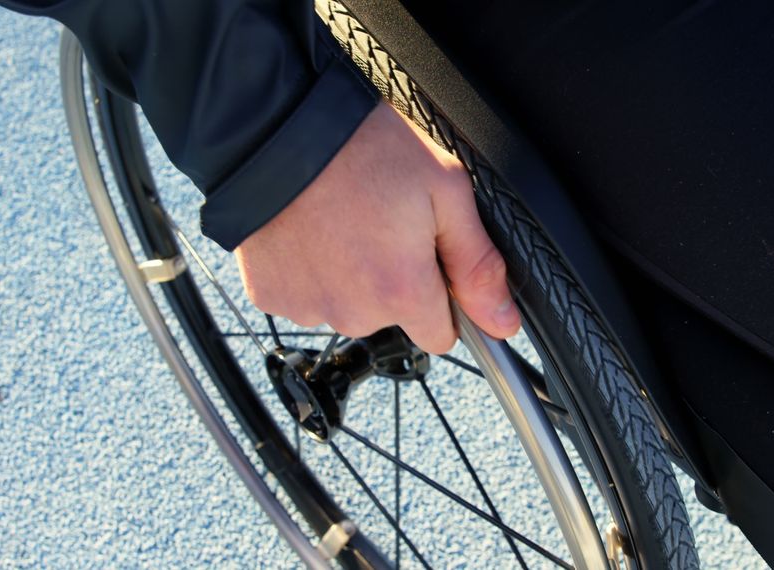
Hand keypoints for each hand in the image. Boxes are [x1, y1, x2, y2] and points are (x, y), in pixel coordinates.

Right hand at [234, 102, 519, 353]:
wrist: (276, 127)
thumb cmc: (362, 148)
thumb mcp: (444, 190)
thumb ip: (478, 264)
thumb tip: (504, 323)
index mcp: (402, 290)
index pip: (440, 335)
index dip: (440, 296)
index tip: (427, 257)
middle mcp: (354, 312)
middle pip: (391, 318)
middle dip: (393, 280)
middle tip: (382, 221)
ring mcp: (306, 306)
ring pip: (346, 309)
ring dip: (349, 276)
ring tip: (342, 219)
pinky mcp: (269, 295)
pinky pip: (303, 297)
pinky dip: (309, 271)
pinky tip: (310, 230)